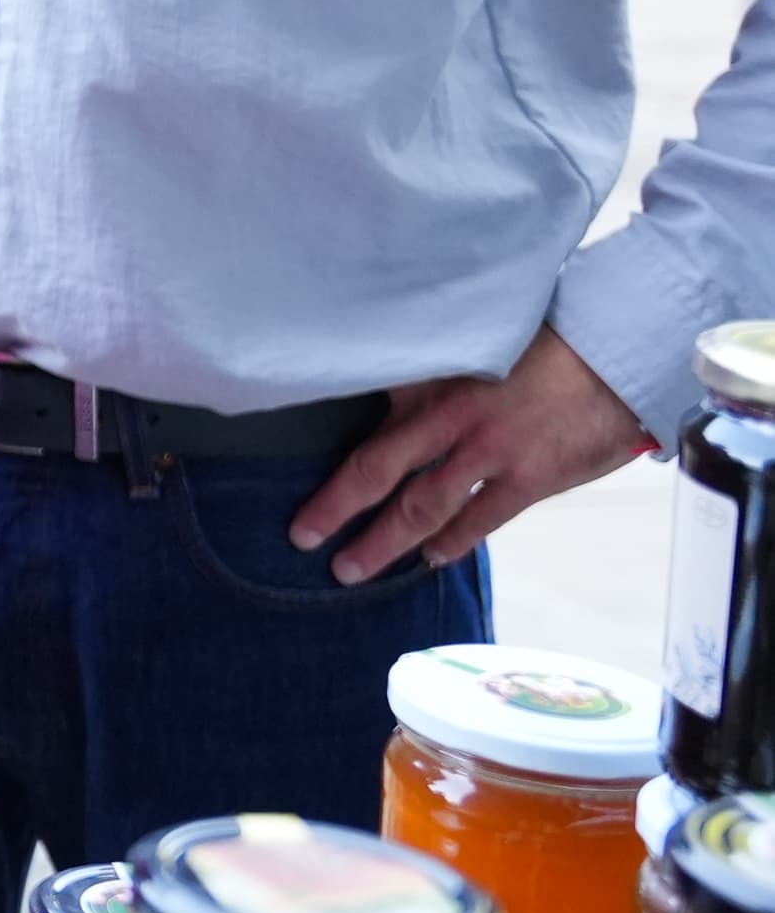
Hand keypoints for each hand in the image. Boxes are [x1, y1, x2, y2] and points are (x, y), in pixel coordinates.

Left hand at [290, 324, 653, 586]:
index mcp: (433, 385)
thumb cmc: (543, 344)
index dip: (327, 451)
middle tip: (303, 539)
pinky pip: (481, 521)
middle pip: (379, 472)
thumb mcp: (473, 345)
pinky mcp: (531, 480)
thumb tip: (379, 387)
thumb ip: (425, 371)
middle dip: (336, 509)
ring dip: (385, 542)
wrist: (617, 354)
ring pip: (424, 508)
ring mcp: (492, 455)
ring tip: (352, 568)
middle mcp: (454, 422)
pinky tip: (430, 559)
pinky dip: (452, 542)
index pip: (365, 421)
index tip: (295, 470)